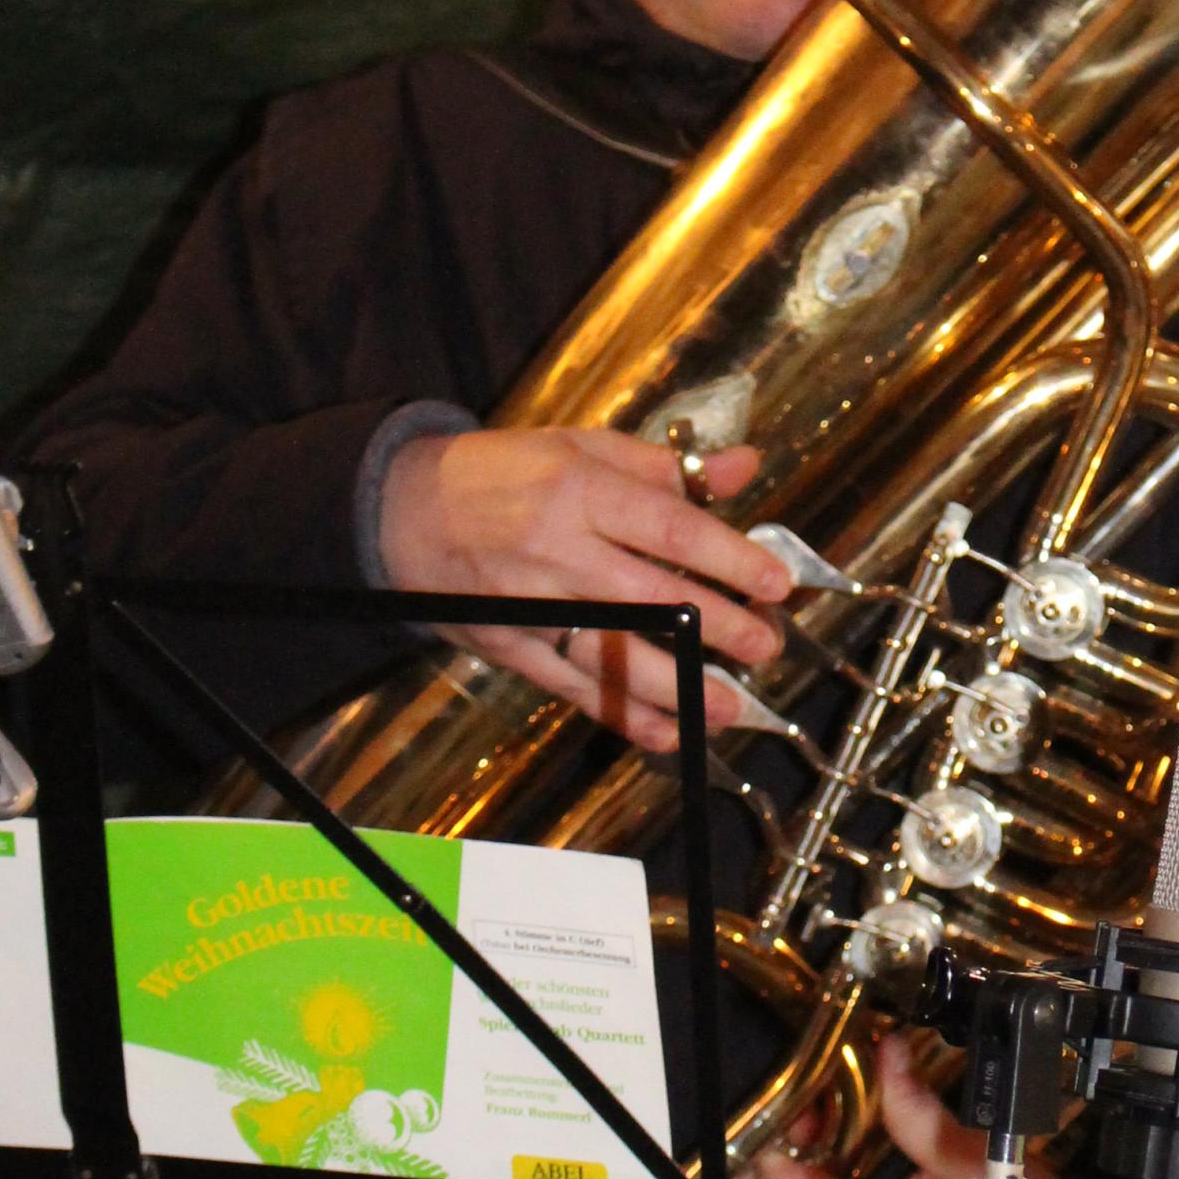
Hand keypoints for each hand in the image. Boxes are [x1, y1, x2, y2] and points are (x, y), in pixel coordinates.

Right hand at [376, 423, 791, 748]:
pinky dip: (621, 713)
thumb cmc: (503, 473)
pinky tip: (666, 731)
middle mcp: (556, 547)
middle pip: (650, 596)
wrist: (401, 508)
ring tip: (731, 706)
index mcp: (579, 488)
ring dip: (678, 686)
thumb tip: (744, 468)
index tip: (776, 584)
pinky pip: (573, 687)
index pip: (670, 529)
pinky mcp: (509, 644)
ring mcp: (529, 603)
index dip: (729, 560)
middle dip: (717, 627)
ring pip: (613, 653)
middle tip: (766, 646)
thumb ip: (664, 467)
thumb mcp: (580, 448)